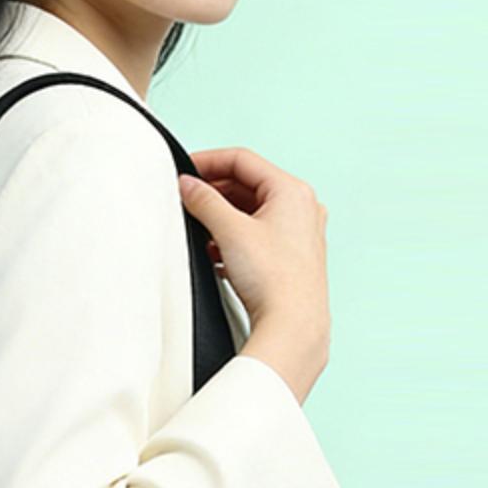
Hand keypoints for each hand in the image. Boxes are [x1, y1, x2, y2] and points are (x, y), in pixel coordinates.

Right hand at [177, 147, 330, 400]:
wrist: (293, 326)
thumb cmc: (274, 280)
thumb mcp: (230, 230)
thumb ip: (204, 202)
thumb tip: (188, 186)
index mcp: (292, 191)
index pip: (242, 160)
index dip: (208, 162)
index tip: (184, 172)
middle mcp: (302, 208)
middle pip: (248, 185)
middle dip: (214, 194)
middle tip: (187, 202)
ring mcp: (300, 233)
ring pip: (252, 212)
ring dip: (223, 218)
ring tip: (201, 232)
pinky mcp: (294, 258)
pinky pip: (259, 236)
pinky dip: (235, 239)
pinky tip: (218, 255)